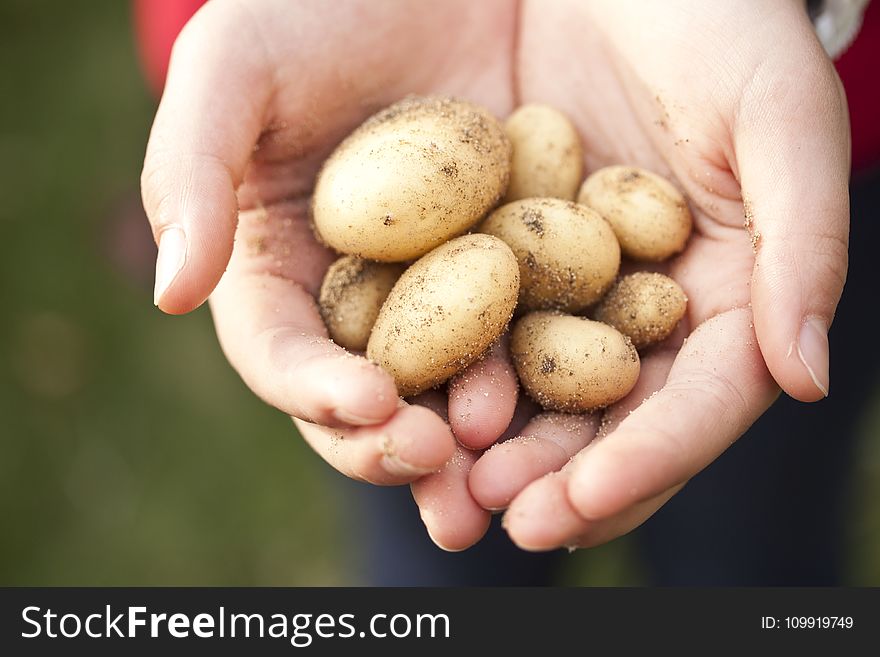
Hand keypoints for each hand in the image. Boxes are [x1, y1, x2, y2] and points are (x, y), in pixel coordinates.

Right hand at [140, 0, 519, 546]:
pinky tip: (583, 397)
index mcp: (280, 270)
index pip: (282, 353)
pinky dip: (554, 373)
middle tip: (439, 462)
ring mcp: (444, 291)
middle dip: (396, 443)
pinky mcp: (520, 270)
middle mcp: (361, 299)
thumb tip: (172, 293)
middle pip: (369, 396)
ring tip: (507, 471)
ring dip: (478, 442)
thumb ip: (189, 169)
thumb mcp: (236, 65)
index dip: (313, 389)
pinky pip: (537, 330)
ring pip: (455, 387)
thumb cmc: (316, 7)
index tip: (364, 403)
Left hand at [466, 0, 849, 549]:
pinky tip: (411, 402)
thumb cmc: (722, 20)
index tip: (581, 507)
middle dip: (558, 475)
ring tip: (447, 484)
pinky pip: (476, 320)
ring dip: (495, 444)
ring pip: (538, 387)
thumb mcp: (780, 116)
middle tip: (499, 515)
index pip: (697, 403)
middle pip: (610, 416)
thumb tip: (807, 378)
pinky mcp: (508, 249)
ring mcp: (575, 282)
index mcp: (728, 290)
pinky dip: (451, 368)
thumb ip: (806, 245)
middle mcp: (649, 303)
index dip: (647, 462)